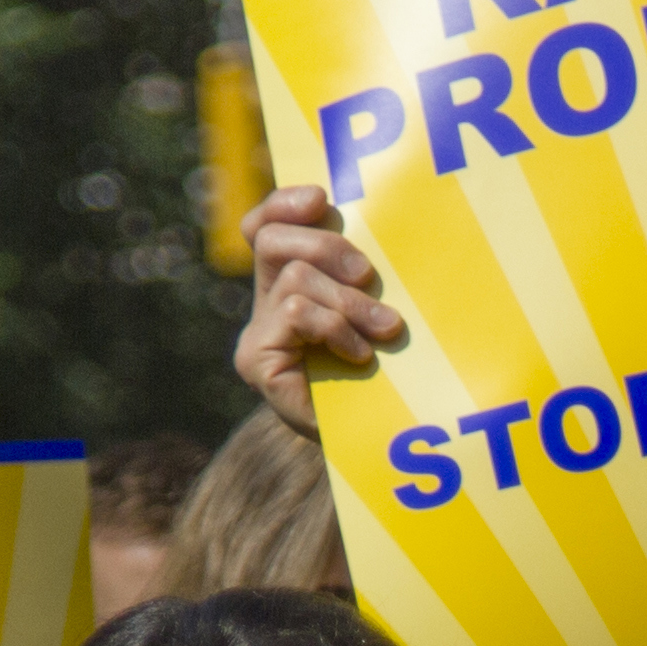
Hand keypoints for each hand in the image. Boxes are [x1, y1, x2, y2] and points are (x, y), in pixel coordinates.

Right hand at [235, 186, 407, 432]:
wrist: (381, 446)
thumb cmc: (389, 376)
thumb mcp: (378, 311)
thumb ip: (362, 275)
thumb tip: (373, 225)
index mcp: (287, 283)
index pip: (264, 225)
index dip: (284, 204)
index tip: (322, 200)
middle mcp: (263, 306)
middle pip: (272, 240)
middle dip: (327, 246)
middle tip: (369, 275)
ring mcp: (256, 336)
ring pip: (293, 278)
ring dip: (348, 301)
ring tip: (385, 330)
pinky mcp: (257, 362)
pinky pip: (294, 314)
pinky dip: (335, 326)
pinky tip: (360, 354)